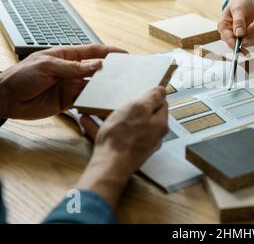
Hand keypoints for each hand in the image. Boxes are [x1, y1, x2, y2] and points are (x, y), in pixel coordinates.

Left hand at [0, 44, 126, 119]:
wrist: (5, 98)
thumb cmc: (20, 76)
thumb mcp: (47, 66)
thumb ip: (73, 68)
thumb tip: (96, 65)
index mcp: (67, 56)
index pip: (93, 52)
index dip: (110, 52)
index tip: (125, 55)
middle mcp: (72, 71)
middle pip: (98, 69)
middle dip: (112, 71)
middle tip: (127, 73)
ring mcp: (71, 86)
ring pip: (94, 86)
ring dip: (105, 87)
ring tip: (118, 89)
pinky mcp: (69, 101)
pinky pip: (86, 100)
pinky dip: (94, 101)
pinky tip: (102, 101)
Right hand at [76, 87, 168, 206]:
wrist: (109, 166)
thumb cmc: (124, 136)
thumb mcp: (139, 108)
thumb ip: (153, 98)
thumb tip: (162, 90)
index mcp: (159, 124)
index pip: (161, 104)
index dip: (151, 96)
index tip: (141, 90)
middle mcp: (152, 136)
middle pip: (145, 115)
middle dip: (132, 106)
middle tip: (121, 98)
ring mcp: (138, 145)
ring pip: (127, 125)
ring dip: (113, 115)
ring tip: (99, 108)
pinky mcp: (123, 151)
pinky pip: (113, 135)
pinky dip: (101, 127)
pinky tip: (87, 120)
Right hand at [218, 0, 253, 52]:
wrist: (247, 0)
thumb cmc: (239, 2)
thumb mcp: (237, 8)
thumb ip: (238, 21)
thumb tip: (239, 34)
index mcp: (223, 28)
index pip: (229, 41)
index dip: (237, 47)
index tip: (245, 52)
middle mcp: (231, 35)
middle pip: (245, 40)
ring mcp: (241, 38)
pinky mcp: (250, 38)